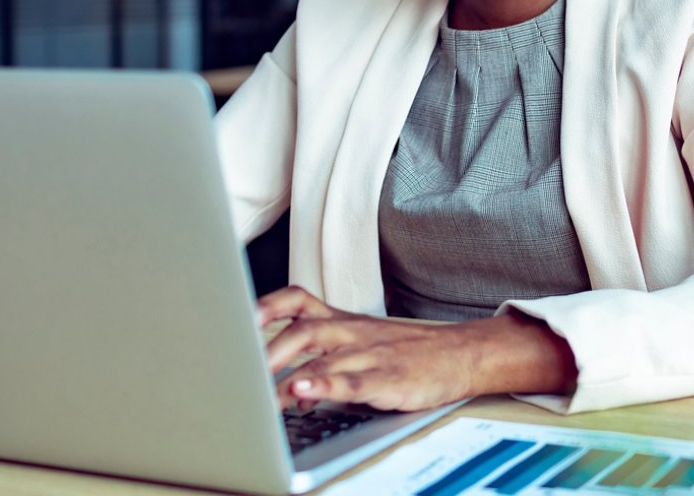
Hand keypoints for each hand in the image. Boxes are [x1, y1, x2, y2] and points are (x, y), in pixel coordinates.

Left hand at [256, 286, 576, 412]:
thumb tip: (276, 375)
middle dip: (265, 352)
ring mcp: (368, 355)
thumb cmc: (404, 349)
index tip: (234, 317)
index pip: (297, 301)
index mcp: (342, 320)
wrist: (460, 354)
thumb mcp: (359, 336)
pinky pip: (351, 381)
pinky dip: (323, 385)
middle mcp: (350, 333)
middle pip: (300, 331)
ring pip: (320, 357)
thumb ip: (319, 349)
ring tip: (258, 389)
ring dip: (284, 373)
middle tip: (236, 371)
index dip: (265, 306)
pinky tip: (302, 392)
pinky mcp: (387, 380)